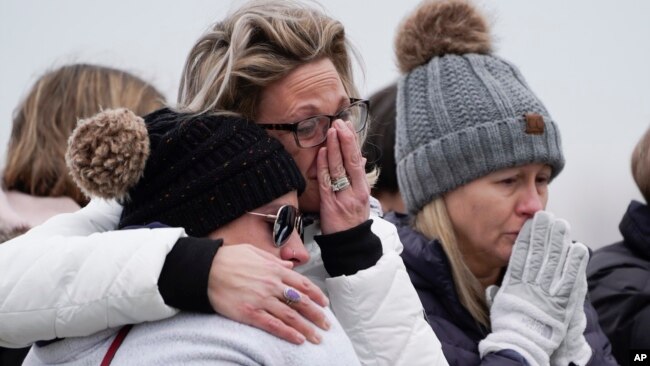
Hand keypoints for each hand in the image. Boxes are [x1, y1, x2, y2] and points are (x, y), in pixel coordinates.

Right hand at [207, 244, 330, 344]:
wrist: (205, 269)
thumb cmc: (228, 259)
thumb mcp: (254, 252)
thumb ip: (274, 260)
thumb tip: (289, 265)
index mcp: (274, 269)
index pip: (303, 283)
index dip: (316, 295)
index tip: (325, 303)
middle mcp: (272, 285)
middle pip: (301, 302)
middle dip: (317, 315)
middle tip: (326, 324)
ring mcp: (262, 299)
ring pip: (291, 316)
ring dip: (307, 328)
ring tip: (317, 338)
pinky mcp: (250, 313)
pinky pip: (274, 325)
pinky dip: (288, 334)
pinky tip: (299, 340)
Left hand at [318, 119, 369, 233]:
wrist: (350, 244)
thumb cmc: (353, 220)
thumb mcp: (361, 198)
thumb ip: (359, 178)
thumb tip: (361, 157)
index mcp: (363, 188)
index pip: (358, 160)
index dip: (353, 142)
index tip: (347, 126)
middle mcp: (356, 191)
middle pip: (351, 162)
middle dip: (345, 140)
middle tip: (339, 122)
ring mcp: (344, 198)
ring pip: (339, 169)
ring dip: (335, 148)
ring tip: (331, 131)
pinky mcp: (331, 206)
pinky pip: (327, 183)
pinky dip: (324, 166)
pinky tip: (323, 152)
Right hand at [479, 211, 589, 365]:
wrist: (522, 341)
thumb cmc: (508, 325)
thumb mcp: (497, 305)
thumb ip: (495, 292)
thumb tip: (489, 285)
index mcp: (514, 282)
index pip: (521, 254)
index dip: (527, 237)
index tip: (531, 223)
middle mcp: (530, 282)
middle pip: (538, 253)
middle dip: (543, 232)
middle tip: (547, 215)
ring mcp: (547, 289)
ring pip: (554, 261)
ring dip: (558, 241)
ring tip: (562, 224)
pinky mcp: (562, 299)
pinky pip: (570, 278)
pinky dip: (574, 263)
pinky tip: (578, 248)